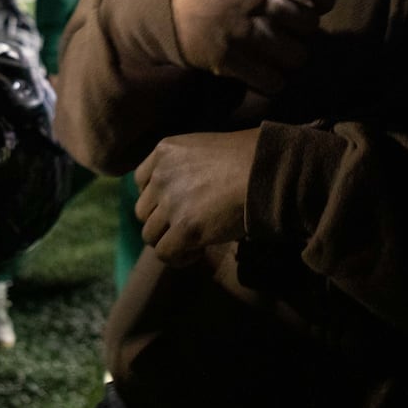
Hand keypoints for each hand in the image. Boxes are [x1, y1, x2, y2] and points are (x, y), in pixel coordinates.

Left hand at [134, 129, 257, 264]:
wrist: (266, 171)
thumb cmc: (248, 158)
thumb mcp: (204, 149)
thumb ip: (185, 167)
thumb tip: (183, 195)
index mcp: (165, 151)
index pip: (141, 182)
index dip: (157, 200)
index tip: (176, 207)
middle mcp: (161, 175)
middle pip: (143, 211)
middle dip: (162, 222)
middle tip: (186, 227)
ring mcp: (170, 202)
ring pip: (150, 235)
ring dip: (169, 241)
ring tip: (193, 242)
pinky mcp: (185, 228)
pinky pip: (165, 253)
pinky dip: (178, 258)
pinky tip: (197, 251)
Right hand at [172, 0, 333, 94]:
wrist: (158, 0)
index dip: (322, 2)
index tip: (314, 8)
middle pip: (310, 26)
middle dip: (301, 33)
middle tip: (286, 34)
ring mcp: (245, 29)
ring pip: (296, 57)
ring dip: (289, 59)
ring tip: (276, 56)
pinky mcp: (230, 58)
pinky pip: (272, 80)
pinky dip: (272, 81)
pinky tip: (263, 74)